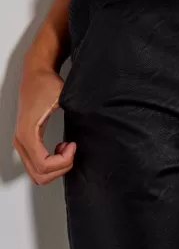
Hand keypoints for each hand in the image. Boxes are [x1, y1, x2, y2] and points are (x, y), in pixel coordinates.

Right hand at [13, 62, 75, 184]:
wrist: (35, 74)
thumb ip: (75, 110)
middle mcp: (20, 141)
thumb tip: (89, 119)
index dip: (63, 161)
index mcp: (27, 133)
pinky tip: (61, 148)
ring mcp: (21, 143)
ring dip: (55, 167)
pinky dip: (50, 164)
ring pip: (36, 173)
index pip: (43, 165)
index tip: (74, 146)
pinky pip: (35, 165)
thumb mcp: (62, 97)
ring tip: (67, 148)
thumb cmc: (45, 83)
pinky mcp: (25, 142)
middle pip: (39, 174)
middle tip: (72, 150)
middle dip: (60, 168)